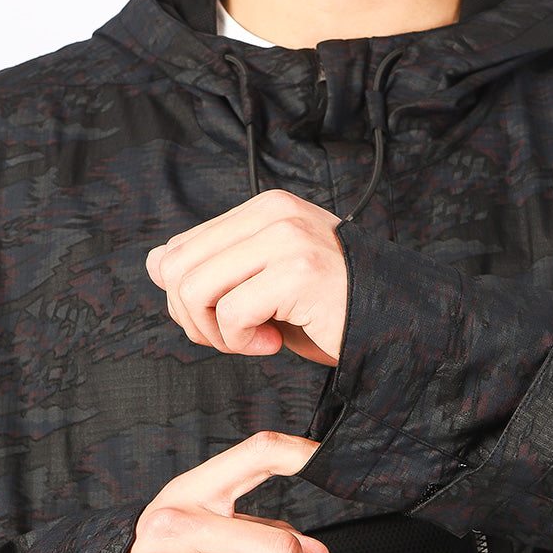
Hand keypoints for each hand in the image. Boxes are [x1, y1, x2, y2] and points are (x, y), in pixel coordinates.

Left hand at [146, 189, 345, 365]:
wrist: (399, 326)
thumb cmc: (333, 310)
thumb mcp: (264, 283)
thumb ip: (214, 269)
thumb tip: (153, 263)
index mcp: (264, 208)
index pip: (180, 248)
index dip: (187, 299)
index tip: (227, 321)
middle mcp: (274, 213)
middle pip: (175, 268)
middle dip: (193, 318)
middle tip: (235, 337)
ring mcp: (286, 239)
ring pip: (194, 289)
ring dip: (217, 333)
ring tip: (256, 340)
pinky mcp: (298, 272)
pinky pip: (232, 314)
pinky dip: (244, 343)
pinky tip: (276, 344)